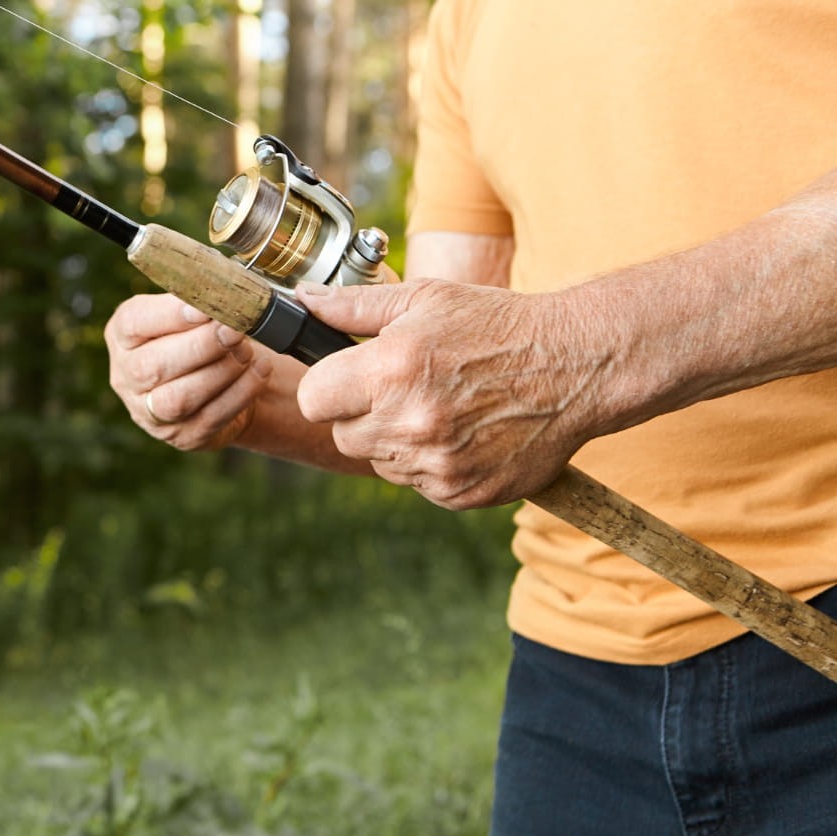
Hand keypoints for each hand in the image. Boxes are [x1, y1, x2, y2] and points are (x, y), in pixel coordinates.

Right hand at [106, 293, 273, 450]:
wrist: (219, 383)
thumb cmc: (200, 334)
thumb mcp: (190, 309)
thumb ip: (197, 297)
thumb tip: (222, 283)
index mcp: (123, 336)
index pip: (134, 323)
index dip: (169, 315)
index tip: (204, 306)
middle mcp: (127, 377)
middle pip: (153, 366)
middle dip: (200, 345)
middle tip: (233, 329)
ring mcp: (151, 413)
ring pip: (179, 398)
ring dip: (220, 370)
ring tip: (245, 349)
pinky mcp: (183, 436)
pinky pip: (211, 418)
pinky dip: (241, 392)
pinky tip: (258, 370)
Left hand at [293, 279, 612, 508]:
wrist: (577, 365)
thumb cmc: (497, 326)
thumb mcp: (425, 299)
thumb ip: (353, 306)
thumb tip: (301, 300)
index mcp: (391, 370)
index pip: (313, 399)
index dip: (327, 387)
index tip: (349, 378)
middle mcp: (409, 422)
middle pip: (343, 435)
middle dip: (362, 414)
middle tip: (405, 389)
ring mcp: (436, 463)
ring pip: (379, 462)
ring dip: (397, 441)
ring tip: (442, 407)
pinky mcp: (459, 493)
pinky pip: (418, 484)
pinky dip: (432, 463)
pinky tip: (463, 431)